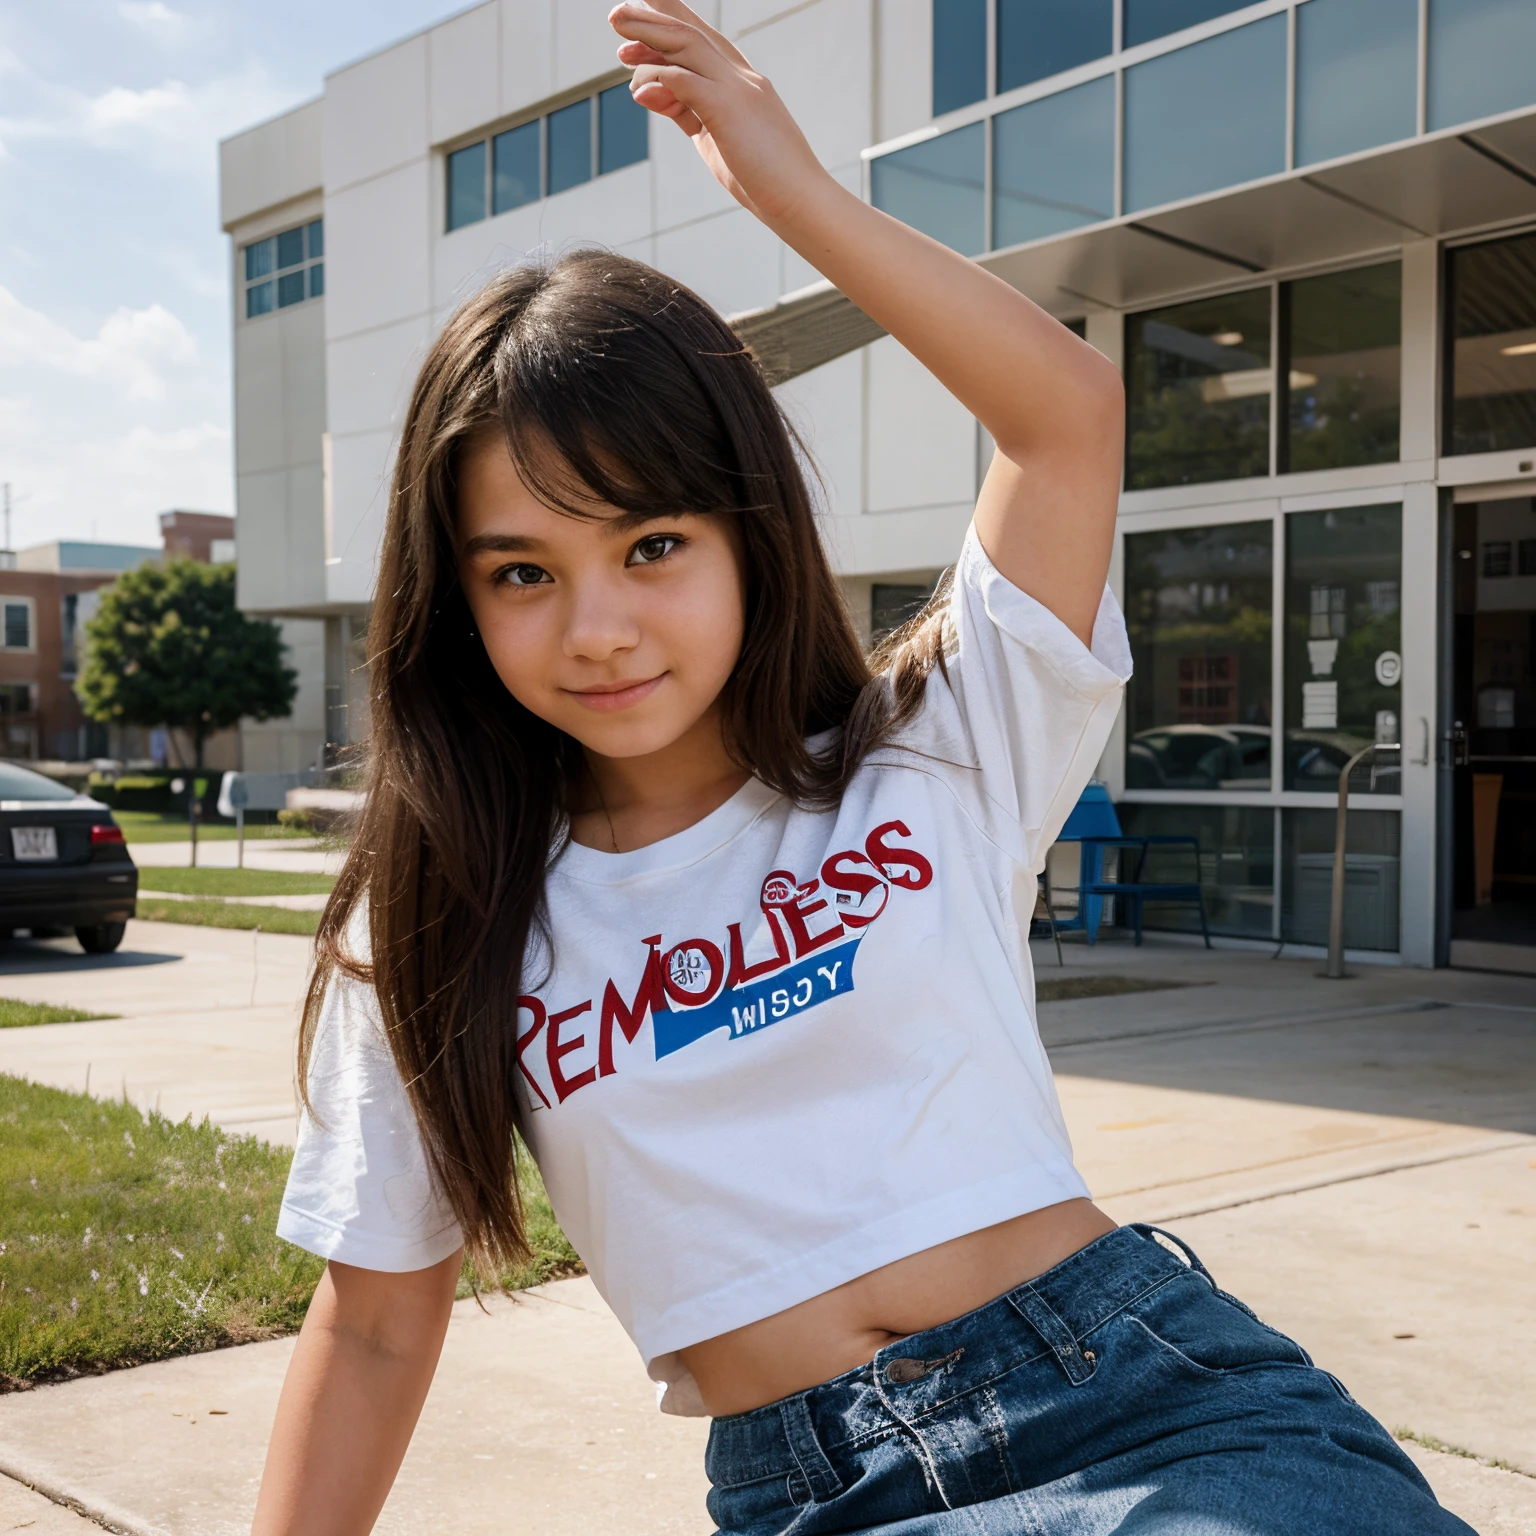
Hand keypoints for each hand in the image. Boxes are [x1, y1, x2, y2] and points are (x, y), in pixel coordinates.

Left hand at [609, 0, 830, 226]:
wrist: (802, 202)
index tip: (642, 16)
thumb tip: (653, 94)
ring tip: (618, 33)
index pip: (702, 42)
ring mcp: (737, 89)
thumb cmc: (765, 180)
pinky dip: (659, 80)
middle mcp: (741, 77)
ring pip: (685, 45)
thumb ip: (687, 112)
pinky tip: (639, 91)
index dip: (671, 22)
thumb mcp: (718, 140)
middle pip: (691, 33)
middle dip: (652, 18)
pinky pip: (684, 81)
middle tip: (617, 14)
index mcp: (742, 84)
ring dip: (648, 36)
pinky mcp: (728, 110)